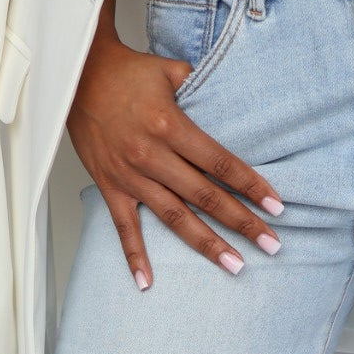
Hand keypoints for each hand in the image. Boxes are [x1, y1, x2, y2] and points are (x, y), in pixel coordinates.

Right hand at [67, 32, 285, 287]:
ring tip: (235, 265)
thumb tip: (230, 100)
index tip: (276, 206)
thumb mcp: (172, 71)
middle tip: (272, 245)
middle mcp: (152, 156)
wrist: (78, 77)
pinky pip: (124, 227)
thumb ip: (203, 87)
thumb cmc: (127, 72)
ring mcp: (130, 176)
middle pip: (205, 196)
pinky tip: (148, 282)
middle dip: (242, 222)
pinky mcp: (109, 186)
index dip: (251, 186)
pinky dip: (135, 256)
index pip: (221, 163)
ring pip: (174, 218)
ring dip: (206, 243)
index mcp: (171, 127)